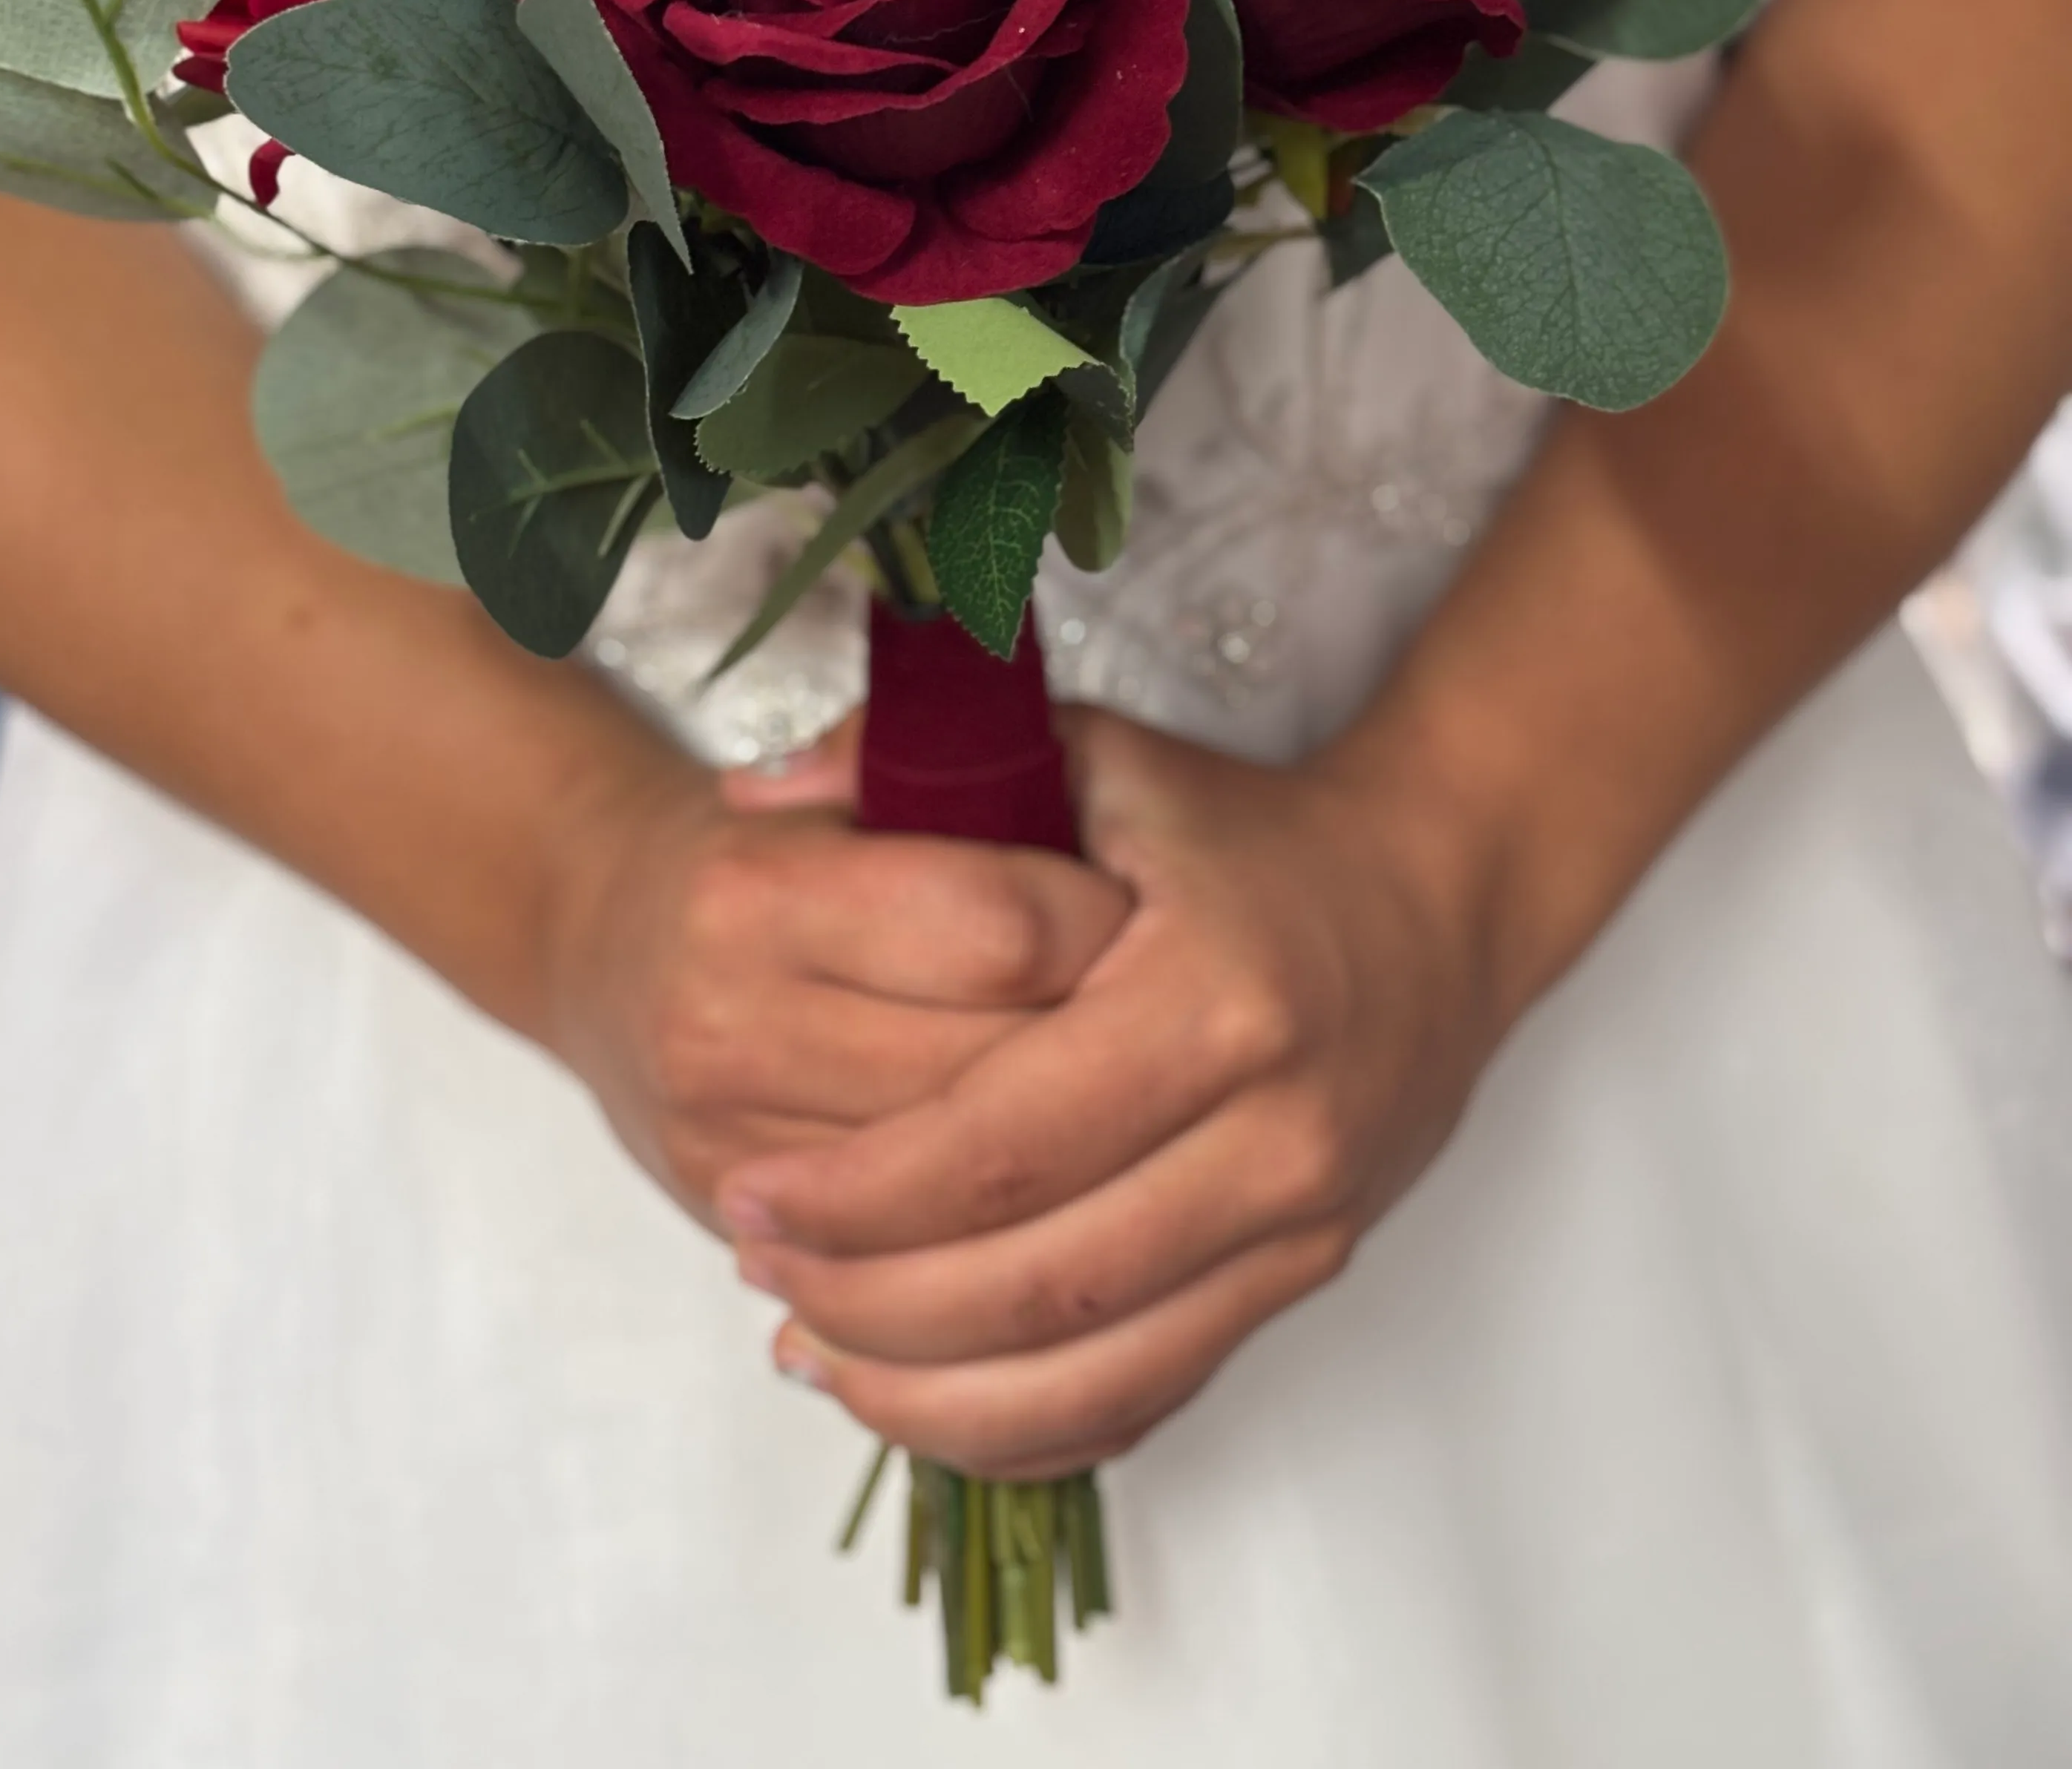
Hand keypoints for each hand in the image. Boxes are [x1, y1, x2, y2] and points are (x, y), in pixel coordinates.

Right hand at [538, 732, 1131, 1229]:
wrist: (602, 942)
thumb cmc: (767, 851)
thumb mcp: (843, 783)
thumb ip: (935, 763)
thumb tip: (1037, 771)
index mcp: (763, 890)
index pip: (995, 931)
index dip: (1099, 925)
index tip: (1145, 914)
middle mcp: (730, 1023)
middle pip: (990, 1071)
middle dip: (1107, 1053)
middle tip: (1174, 1023)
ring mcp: (730, 1146)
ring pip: (958, 1194)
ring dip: (1066, 1163)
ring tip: (1136, 1111)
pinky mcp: (742, 1238)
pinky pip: (911, 1274)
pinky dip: (1001, 1250)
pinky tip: (1078, 1210)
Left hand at [720, 707, 1510, 1477]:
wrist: (1435, 898)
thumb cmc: (1240, 829)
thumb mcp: (1088, 756)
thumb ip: (912, 758)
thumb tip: (749, 793)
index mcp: (1213, 998)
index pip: (1003, 1143)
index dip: (861, 1189)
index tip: (751, 1187)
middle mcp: (1274, 1131)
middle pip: (1037, 1281)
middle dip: (871, 1296)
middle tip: (758, 1261)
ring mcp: (1300, 1224)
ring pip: (1090, 1372)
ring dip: (928, 1387)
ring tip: (805, 1343)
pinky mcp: (1302, 1280)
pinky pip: (1148, 1398)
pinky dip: (1019, 1428)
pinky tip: (912, 1397)